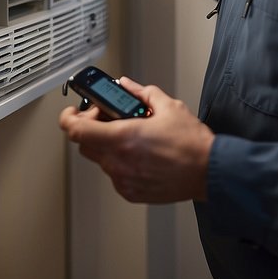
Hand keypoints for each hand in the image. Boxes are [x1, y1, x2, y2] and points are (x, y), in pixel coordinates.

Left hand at [59, 77, 213, 203]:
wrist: (209, 172)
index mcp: (123, 137)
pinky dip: (120, 163)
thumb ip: (141, 92)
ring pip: (100, 159)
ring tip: (131, 137)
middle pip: (85, 144)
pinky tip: (140, 155)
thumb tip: (127, 86)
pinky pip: (115, 174)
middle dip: (92, 128)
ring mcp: (123, 179)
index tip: (72, 111)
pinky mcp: (131, 192)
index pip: (76, 130)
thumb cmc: (191, 144)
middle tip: (109, 119)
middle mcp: (118, 161)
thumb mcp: (168, 106)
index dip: (68, 118)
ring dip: (108, 145)